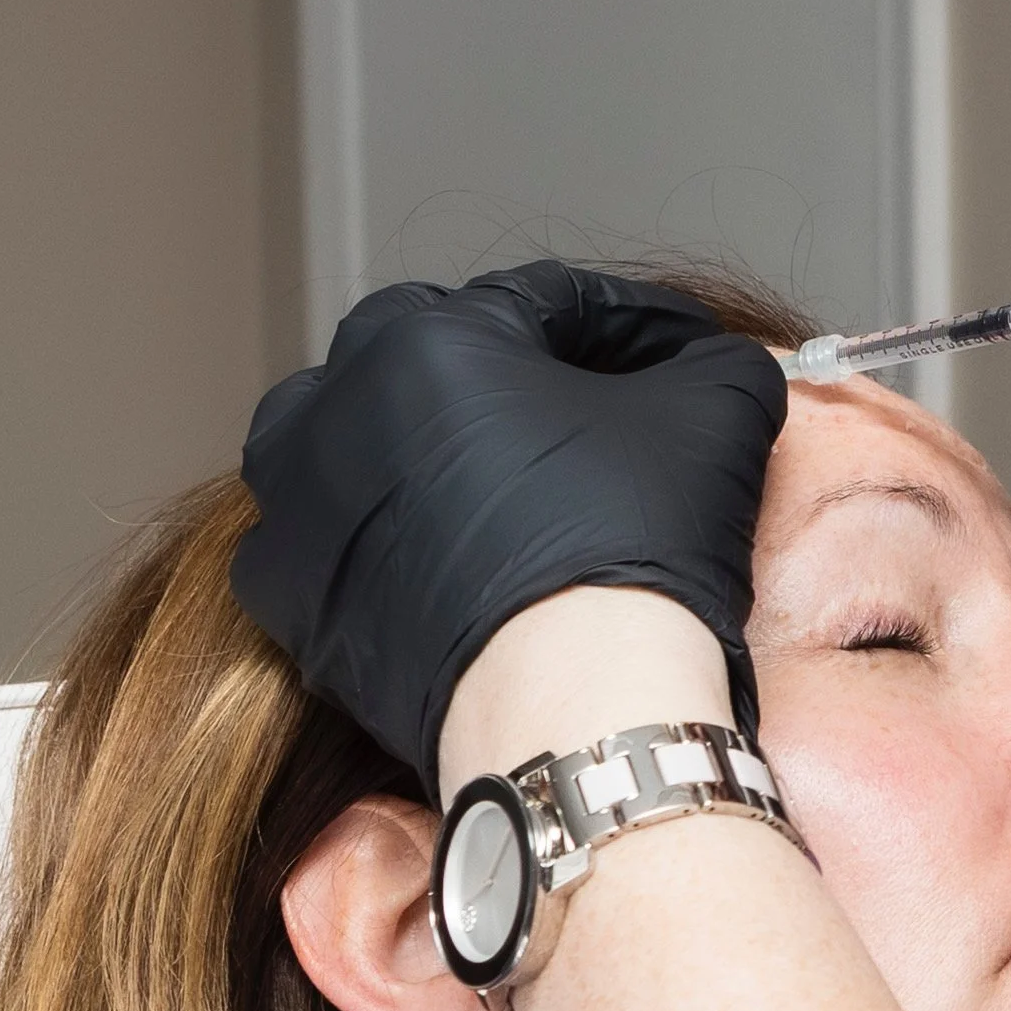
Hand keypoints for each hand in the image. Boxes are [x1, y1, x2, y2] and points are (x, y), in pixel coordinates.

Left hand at [230, 262, 787, 791]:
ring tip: (479, 480)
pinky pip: (333, 550)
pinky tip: (440, 564)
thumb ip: (714, 361)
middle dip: (501, 373)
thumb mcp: (716, 414)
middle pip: (428, 359)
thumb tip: (711, 365)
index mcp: (430, 337)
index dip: (626, 328)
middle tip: (570, 412)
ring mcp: (300, 511)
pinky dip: (382, 545)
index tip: (672, 356)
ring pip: (350, 445)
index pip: (543, 306)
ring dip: (408, 445)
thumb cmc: (628, 550)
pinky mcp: (294, 607)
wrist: (571, 704)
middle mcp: (338, 408)